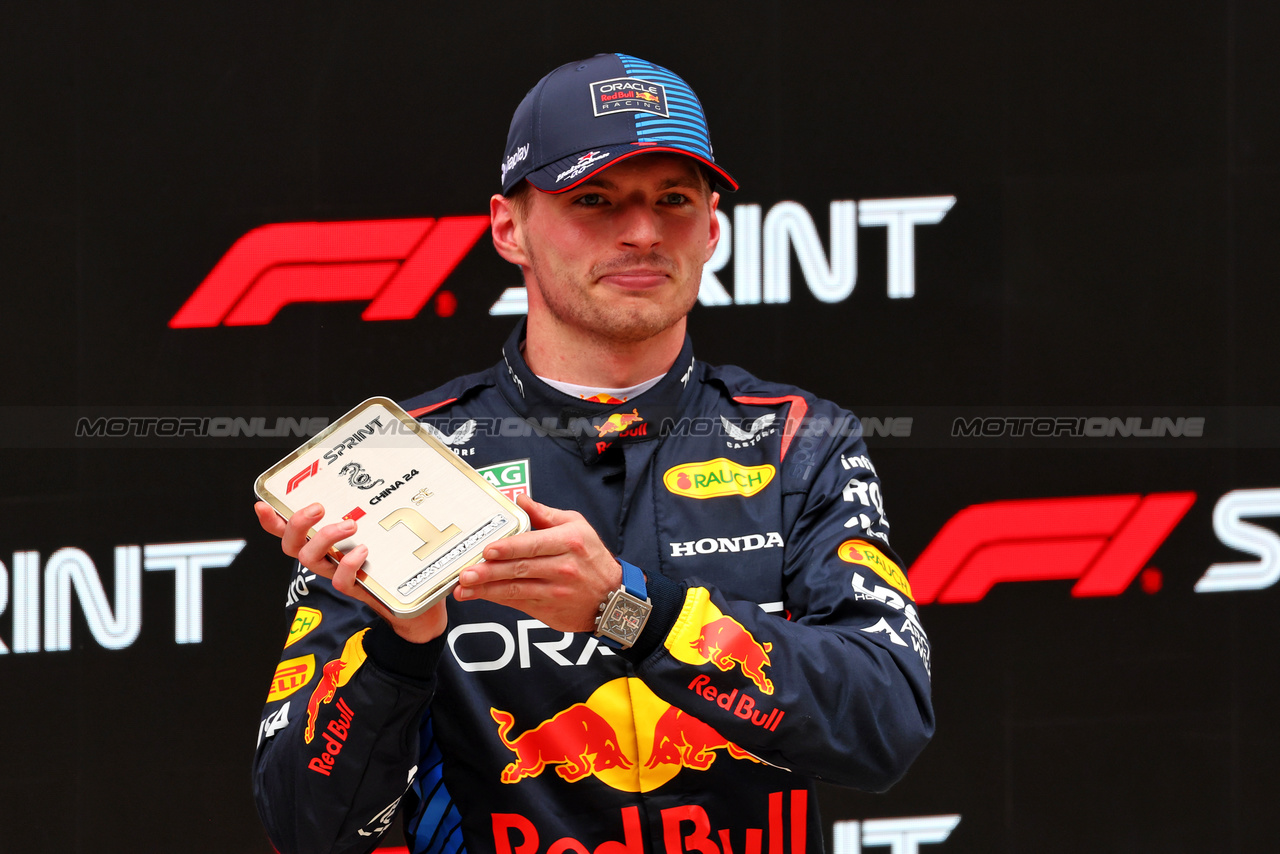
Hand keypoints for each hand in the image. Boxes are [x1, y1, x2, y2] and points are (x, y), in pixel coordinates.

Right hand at [254, 501, 446, 643]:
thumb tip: (377, 474)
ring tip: (350, 525)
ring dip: (325, 537)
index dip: (271, 521)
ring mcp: (338, 574)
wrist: (416, 606)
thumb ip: (372, 510)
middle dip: (297, 524)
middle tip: (318, 507)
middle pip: (292, 545)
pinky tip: (363, 552)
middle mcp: (326, 558)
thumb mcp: (381, 530)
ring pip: (311, 559)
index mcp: (325, 543)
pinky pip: (341, 581)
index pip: (288, 532)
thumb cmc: (395, 562)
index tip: (261, 505)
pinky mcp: (356, 590)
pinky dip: (348, 564)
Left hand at [454, 494, 621, 632]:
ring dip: (486, 589)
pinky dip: (496, 599)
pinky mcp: (549, 609)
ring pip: (515, 589)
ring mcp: (555, 591)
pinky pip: (518, 603)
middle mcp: (563, 567)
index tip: (487, 550)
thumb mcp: (577, 527)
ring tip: (463, 588)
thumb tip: (521, 500)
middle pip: (520, 569)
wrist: (613, 598)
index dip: (508, 548)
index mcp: (568, 542)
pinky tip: (479, 596)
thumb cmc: (592, 557)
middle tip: (465, 572)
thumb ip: (546, 514)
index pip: (533, 544)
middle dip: (489, 572)